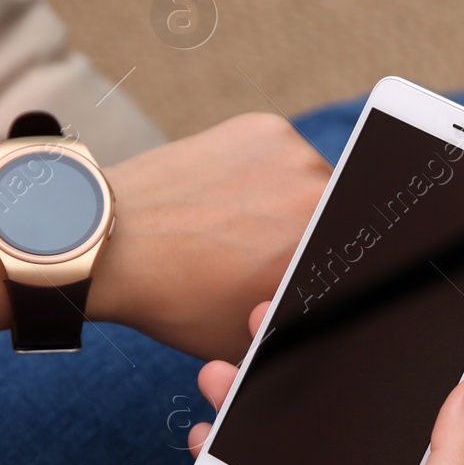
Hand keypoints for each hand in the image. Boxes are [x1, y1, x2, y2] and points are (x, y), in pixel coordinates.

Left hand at [94, 113, 329, 360]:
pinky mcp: (266, 127)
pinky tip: (227, 199)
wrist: (109, 239)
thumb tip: (328, 310)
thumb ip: (298, 323)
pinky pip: (286, 156)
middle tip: (267, 256)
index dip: (332, 267)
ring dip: (294, 204)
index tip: (302, 274)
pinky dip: (267, 175)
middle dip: (313, 237)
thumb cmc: (176, 298)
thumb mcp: (251, 337)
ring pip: (314, 183)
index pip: (354, 254)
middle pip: (340, 215)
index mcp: (324, 247)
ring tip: (241, 227)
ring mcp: (293, 151)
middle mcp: (320, 191)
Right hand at [191, 303, 463, 464]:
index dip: (394, 354)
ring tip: (223, 371)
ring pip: (304, 447)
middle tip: (271, 323)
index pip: (422, 403)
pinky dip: (241, 464)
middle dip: (312, 369)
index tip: (355, 306)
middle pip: (353, 416)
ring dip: (263, 409)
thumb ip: (454, 457)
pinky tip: (209, 438)